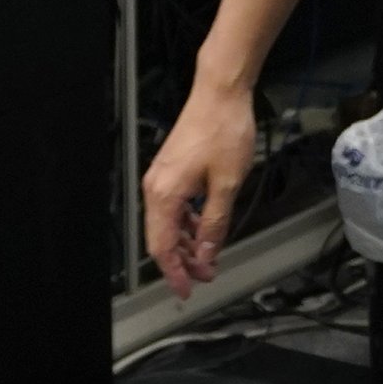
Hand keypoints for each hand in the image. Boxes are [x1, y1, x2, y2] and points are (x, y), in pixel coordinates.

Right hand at [142, 79, 258, 300]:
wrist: (221, 92)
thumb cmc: (224, 130)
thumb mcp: (227, 183)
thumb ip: (214, 223)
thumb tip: (205, 254)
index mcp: (164, 195)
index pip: (162, 247)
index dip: (174, 273)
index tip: (186, 291)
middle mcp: (155, 188)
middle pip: (161, 238)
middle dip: (182, 260)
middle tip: (205, 275)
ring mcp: (161, 178)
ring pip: (167, 223)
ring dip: (186, 241)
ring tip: (208, 255)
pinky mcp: (170, 170)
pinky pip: (173, 206)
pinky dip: (186, 222)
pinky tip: (203, 227)